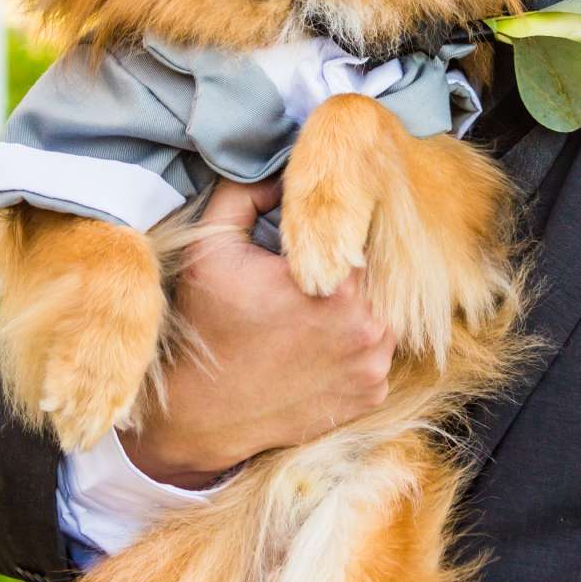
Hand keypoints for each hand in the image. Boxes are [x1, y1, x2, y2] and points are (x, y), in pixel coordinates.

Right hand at [120, 179, 396, 483]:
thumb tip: (287, 167)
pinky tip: (316, 345)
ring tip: (312, 309)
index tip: (317, 235)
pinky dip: (355, 344)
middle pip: (378, 272)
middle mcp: (371, 328)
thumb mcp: (211, 245)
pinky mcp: (371, 394)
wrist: (198, 415)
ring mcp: (375, 366)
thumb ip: (249, 191)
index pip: (363, 231)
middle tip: (311, 272)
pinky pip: (376, 351)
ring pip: (382, 310)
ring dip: (357, 304)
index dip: (340, 228)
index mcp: (339, 285)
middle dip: (349, 265)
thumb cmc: (203, 324)